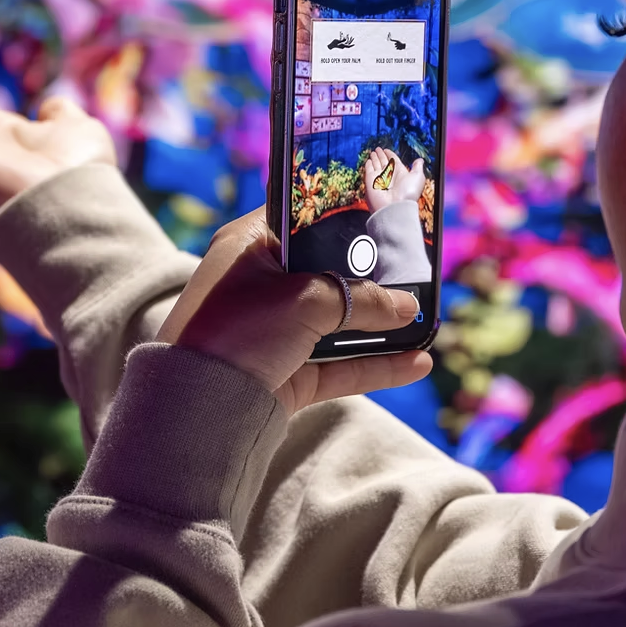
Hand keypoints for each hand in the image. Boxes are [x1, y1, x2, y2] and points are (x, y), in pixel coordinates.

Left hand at [159, 209, 431, 415]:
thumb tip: (408, 307)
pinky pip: (339, 365)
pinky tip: (416, 362)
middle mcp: (260, 285)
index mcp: (249, 247)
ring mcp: (274, 331)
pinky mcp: (286, 374)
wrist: (198, 409)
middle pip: (328, 273)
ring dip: (381, 325)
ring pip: (338, 323)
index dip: (344, 217)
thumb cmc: (240, 332)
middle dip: (373, 278)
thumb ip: (362, 300)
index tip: (386, 217)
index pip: (302, 219)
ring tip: (427, 319)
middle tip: (417, 270)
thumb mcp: (306, 302)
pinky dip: (376, 364)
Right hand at [362, 148, 424, 212]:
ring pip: (376, 164)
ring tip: (373, 152)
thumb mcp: (418, 177)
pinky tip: (369, 160)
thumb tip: (419, 160)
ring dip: (374, 158)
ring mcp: (379, 178)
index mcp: (400, 173)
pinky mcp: (370, 180)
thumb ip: (417, 167)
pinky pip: (369, 169)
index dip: (390, 155)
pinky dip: (368, 164)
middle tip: (378, 149)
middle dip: (381, 155)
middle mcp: (389, 175)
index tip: (387, 150)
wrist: (394, 207)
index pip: (394, 161)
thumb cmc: (408, 193)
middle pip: (384, 162)